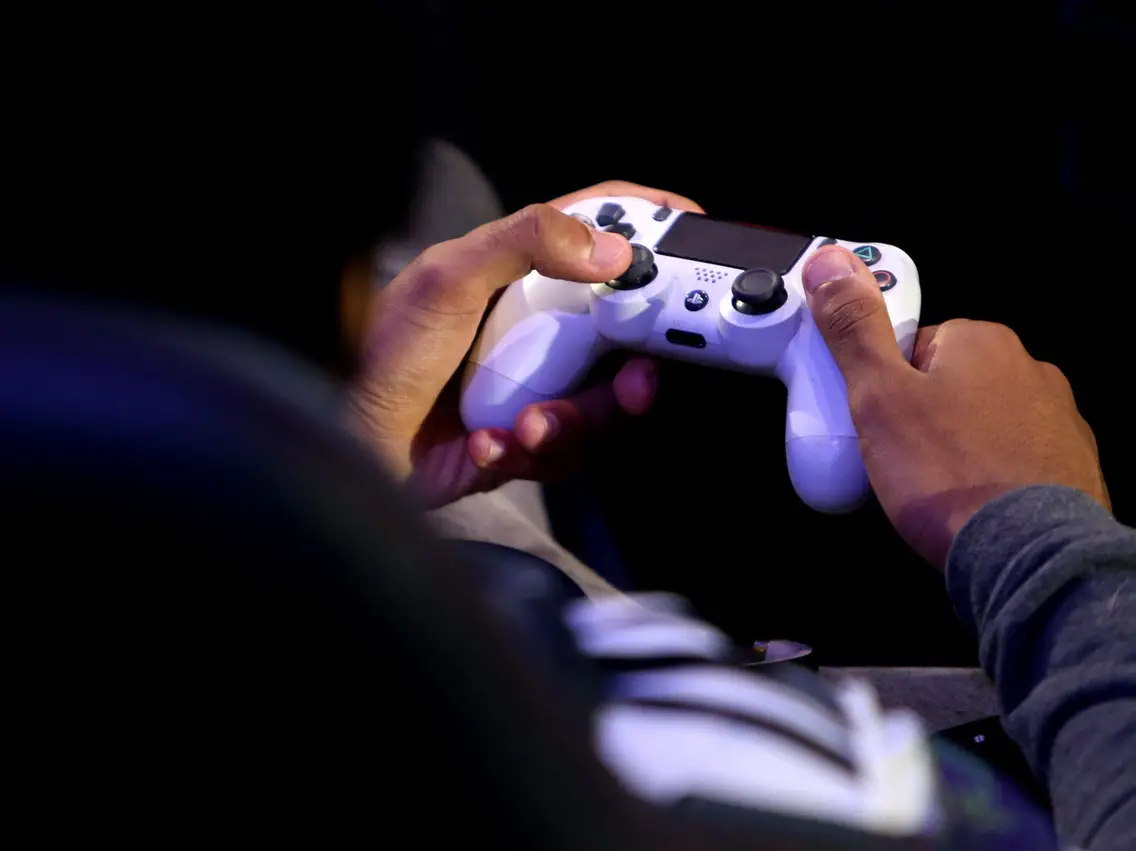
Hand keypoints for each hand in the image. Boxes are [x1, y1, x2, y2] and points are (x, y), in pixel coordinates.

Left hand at [349, 181, 703, 507]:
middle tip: (636, 382)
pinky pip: (561, 452)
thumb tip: (611, 247)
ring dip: (572, 423)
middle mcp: (532, 328)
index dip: (647, 228)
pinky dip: (529, 452)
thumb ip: (524, 240)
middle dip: (635, 367)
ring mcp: (531, 385)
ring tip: (528, 426)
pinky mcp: (523, 440)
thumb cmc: (381, 350)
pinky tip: (489, 444)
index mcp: (518, 274)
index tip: (690, 235)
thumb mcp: (447, 278)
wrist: (348, 440)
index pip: (596, 234)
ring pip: (599, 407)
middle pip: (622, 337)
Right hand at [801, 245, 1109, 567]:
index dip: (879, 381)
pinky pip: (1005, 456)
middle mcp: (1025, 369)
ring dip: (950, 445)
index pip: (910, 342)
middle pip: (943, 380)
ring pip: (975, 420)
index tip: (868, 413)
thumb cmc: (954, 476)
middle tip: (893, 457)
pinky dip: (982, 473)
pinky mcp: (1062, 464)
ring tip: (927, 486)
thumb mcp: (879, 396)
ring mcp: (1050, 417)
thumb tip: (830, 266)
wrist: (1025, 554)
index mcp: (980, 341)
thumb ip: (853, 328)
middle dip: (914, 414)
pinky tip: (963, 501)